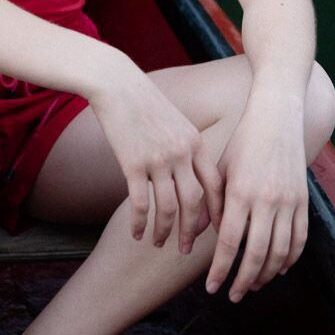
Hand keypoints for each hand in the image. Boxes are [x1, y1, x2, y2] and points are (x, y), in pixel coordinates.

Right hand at [90, 63, 223, 252]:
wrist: (117, 84)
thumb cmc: (145, 102)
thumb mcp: (175, 121)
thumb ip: (186, 148)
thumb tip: (191, 178)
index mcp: (195, 142)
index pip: (216, 185)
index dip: (218, 212)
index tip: (216, 232)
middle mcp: (181, 153)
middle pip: (194, 203)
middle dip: (192, 231)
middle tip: (186, 250)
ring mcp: (158, 159)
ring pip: (168, 208)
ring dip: (164, 231)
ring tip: (157, 243)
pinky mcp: (133, 163)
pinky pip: (141, 203)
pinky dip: (140, 223)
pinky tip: (136, 233)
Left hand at [205, 93, 308, 302]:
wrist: (278, 117)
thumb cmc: (244, 140)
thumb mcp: (222, 166)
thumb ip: (214, 201)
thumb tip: (201, 234)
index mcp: (240, 192)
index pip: (228, 243)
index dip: (219, 269)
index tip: (211, 288)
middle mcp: (266, 200)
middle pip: (256, 254)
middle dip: (242, 280)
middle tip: (232, 295)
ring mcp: (289, 202)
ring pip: (280, 252)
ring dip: (266, 274)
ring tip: (253, 284)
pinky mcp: (304, 201)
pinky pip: (300, 240)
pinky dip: (290, 259)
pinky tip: (280, 269)